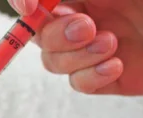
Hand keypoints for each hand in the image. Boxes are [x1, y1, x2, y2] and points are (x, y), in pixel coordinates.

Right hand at [8, 0, 142, 94]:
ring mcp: (97, 49)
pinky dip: (91, 77)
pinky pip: (81, 84)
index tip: (30, 7)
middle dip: (56, 33)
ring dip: (75, 57)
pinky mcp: (113, 78)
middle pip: (39, 34)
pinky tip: (117, 65)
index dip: (25, 3)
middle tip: (87, 27)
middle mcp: (88, 16)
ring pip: (55, 62)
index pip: (37, 1)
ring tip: (111, 44)